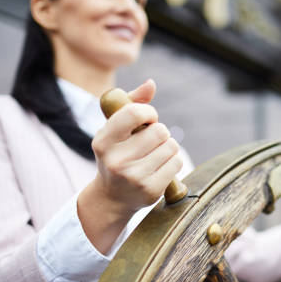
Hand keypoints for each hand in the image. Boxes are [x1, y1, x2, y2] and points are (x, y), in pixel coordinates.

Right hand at [78, 80, 181, 253]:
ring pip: (171, 146)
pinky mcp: (151, 190)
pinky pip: (177, 163)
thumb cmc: (116, 154)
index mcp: (103, 141)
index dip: (149, 113)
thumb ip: (132, 103)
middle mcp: (116, 160)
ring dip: (168, 147)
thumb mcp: (115, 129)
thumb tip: (151, 84)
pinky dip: (173, 162)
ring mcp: (134, 177)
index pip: (135, 113)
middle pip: (160, 131)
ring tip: (155, 155)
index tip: (148, 119)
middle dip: (160, 132)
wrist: (112, 197)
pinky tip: (160, 167)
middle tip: (151, 141)